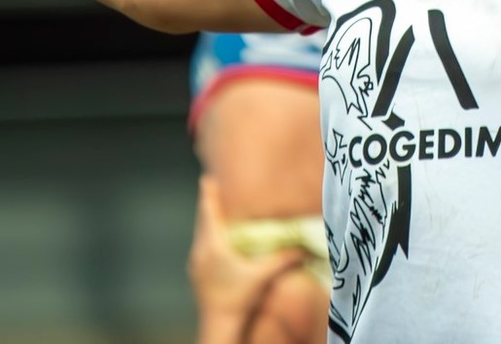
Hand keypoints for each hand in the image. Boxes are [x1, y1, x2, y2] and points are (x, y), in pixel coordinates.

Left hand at [188, 176, 307, 338]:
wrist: (219, 324)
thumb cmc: (239, 298)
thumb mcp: (262, 276)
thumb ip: (283, 259)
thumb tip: (305, 248)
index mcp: (214, 244)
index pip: (208, 212)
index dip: (208, 194)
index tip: (207, 178)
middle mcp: (201, 249)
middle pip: (202, 220)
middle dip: (208, 204)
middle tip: (213, 187)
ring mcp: (196, 262)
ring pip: (199, 233)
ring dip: (207, 220)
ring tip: (215, 210)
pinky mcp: (196, 272)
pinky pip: (200, 245)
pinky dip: (207, 235)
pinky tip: (216, 241)